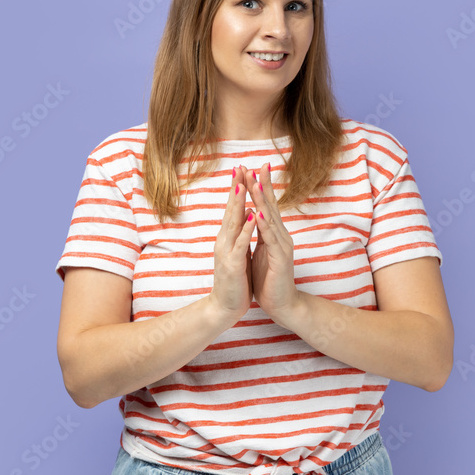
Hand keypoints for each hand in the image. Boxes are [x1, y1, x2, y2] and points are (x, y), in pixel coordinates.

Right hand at [210, 165, 257, 319]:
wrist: (224, 307)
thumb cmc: (234, 280)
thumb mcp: (238, 252)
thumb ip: (240, 234)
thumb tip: (246, 213)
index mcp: (228, 238)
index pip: (233, 209)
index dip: (238, 189)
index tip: (242, 169)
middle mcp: (224, 241)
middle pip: (231, 210)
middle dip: (236, 188)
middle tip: (239, 167)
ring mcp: (227, 252)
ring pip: (233, 223)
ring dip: (238, 204)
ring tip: (243, 184)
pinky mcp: (232, 265)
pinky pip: (240, 244)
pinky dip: (245, 230)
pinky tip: (250, 217)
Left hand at [244, 162, 300, 322]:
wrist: (282, 304)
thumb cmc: (270, 279)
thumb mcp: (262, 252)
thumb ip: (260, 234)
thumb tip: (254, 215)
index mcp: (274, 234)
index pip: (266, 206)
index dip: (260, 187)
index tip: (251, 168)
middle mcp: (281, 236)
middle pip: (271, 206)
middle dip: (263, 185)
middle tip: (257, 165)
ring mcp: (282, 246)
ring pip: (271, 219)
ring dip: (263, 201)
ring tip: (256, 183)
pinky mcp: (281, 258)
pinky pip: (270, 239)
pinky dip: (264, 225)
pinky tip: (258, 214)